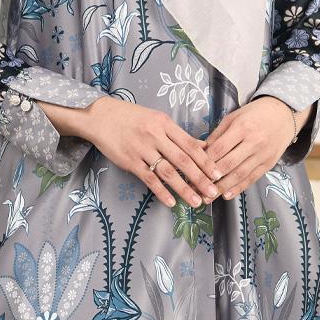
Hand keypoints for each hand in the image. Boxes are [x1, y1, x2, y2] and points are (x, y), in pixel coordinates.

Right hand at [78, 95, 222, 208]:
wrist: (101, 117)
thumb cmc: (131, 117)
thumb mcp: (157, 119)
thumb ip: (177, 134)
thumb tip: (202, 146)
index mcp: (164, 124)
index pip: (190, 144)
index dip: (205, 160)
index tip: (218, 173)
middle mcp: (155, 136)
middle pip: (182, 160)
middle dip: (200, 178)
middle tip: (213, 191)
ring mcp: (142, 150)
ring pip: (167, 172)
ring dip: (184, 188)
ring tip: (196, 201)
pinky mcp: (130, 162)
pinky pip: (149, 179)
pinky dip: (161, 192)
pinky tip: (171, 202)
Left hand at [202, 96, 302, 199]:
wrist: (283, 114)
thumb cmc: (254, 114)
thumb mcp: (234, 117)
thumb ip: (218, 134)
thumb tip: (201, 151)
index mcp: (242, 127)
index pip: (219, 149)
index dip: (204, 162)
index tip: (191, 171)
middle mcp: (253, 142)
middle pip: (228, 164)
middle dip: (210, 178)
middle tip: (194, 188)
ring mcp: (262, 155)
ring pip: (239, 175)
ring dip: (222, 188)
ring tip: (207, 197)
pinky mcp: (268, 164)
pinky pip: (252, 178)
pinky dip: (238, 188)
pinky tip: (226, 195)